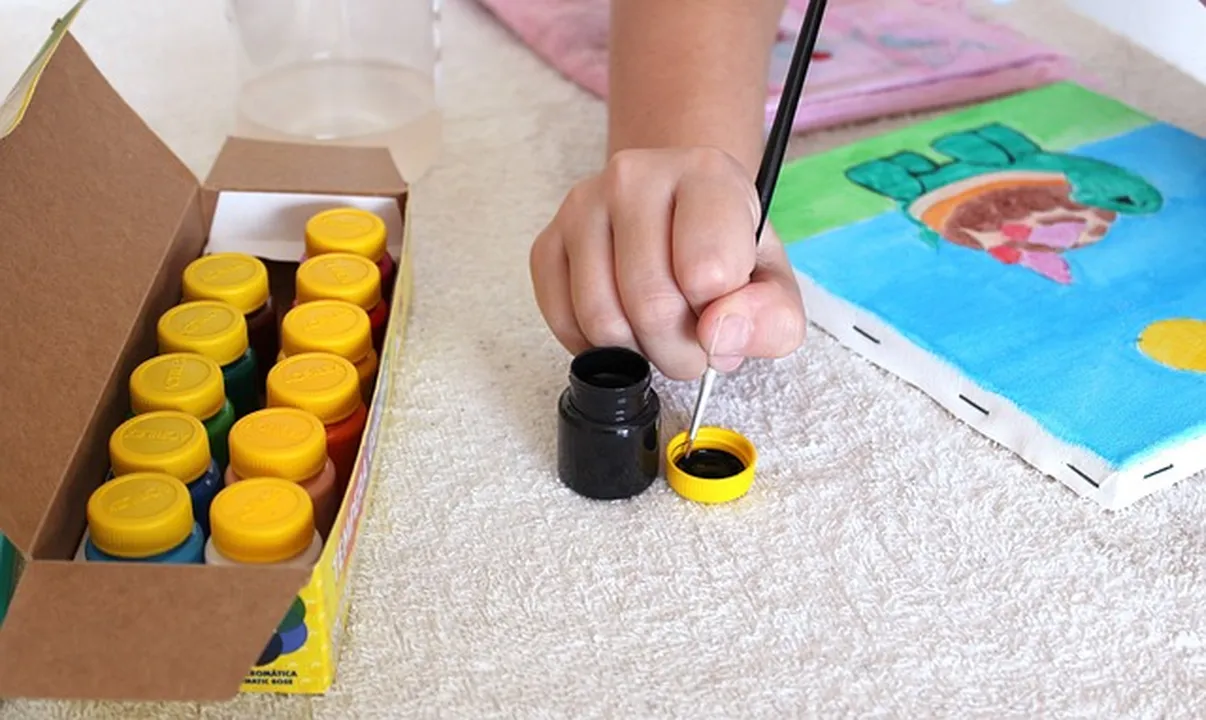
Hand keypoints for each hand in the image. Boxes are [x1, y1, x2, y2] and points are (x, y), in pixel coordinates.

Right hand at [529, 146, 805, 379]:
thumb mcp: (773, 283)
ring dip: (637, 352)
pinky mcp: (548, 240)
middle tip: (693, 342)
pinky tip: (623, 328)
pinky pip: (562, 319)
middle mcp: (636, 176)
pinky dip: (594, 346)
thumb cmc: (725, 249)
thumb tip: (719, 336)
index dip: (721, 318)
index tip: (724, 311)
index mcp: (707, 174)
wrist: (678, 212)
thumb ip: (772, 318)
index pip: (708, 272)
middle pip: (650, 304)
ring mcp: (584, 206)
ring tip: (659, 334)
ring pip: (601, 319)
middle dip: (679, 350)